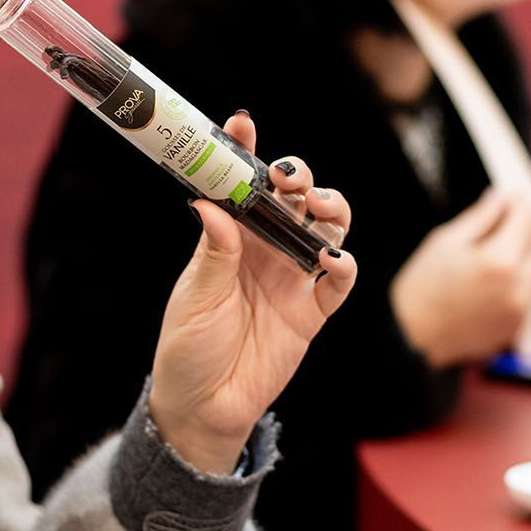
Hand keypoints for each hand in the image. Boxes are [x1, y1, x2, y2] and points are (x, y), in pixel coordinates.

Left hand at [149, 112, 355, 474]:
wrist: (203, 407)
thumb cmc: (188, 347)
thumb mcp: (194, 296)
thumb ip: (213, 252)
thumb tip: (212, 204)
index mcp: (230, 237)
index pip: (241, 184)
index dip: (244, 151)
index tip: (241, 124)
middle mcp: (265, 249)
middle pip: (295, 197)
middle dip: (299, 176)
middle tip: (290, 178)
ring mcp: (292, 278)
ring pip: (327, 227)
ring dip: (331, 208)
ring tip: (318, 207)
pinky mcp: (313, 312)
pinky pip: (340, 281)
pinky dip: (343, 264)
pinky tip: (331, 258)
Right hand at [390, 187, 530, 368]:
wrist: (412, 337)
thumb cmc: (422, 286)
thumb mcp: (445, 241)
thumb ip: (480, 217)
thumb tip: (501, 198)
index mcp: (500, 261)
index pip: (523, 219)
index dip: (517, 202)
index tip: (509, 195)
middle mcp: (519, 286)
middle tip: (529, 209)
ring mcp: (522, 309)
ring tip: (519, 234)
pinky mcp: (517, 325)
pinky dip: (528, 271)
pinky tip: (508, 264)